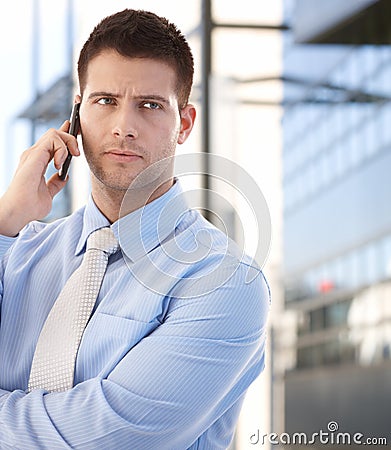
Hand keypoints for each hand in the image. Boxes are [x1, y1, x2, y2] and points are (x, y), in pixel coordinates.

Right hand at [0, 121, 79, 236]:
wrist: (19, 212)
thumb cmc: (29, 206)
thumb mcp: (49, 193)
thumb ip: (56, 183)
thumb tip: (65, 176)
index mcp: (37, 162)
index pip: (52, 142)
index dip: (65, 136)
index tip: (77, 134)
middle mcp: (34, 155)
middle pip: (55, 134)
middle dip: (71, 137)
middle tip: (78, 153)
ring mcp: (33, 154)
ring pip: (54, 133)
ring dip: (68, 143)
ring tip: (71, 157)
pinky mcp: (34, 155)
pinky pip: (52, 140)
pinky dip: (62, 149)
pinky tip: (60, 164)